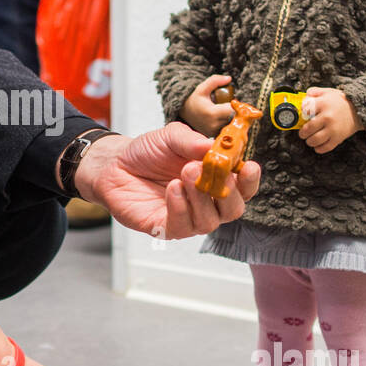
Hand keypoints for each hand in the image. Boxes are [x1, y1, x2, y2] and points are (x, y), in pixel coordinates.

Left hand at [74, 127, 259, 239]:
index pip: (244, 186)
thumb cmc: (148, 152)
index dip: (249, 180)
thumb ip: (192, 141)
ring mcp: (188, 218)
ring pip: (210, 221)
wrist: (115, 164)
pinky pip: (183, 227)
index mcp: (215, 179)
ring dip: (200, 197)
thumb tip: (214, 147)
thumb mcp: (171, 136)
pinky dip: (181, 207)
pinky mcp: (166, 229)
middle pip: (233, 209)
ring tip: (183, 174)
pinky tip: (172, 189)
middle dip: (226, 190)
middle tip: (208, 169)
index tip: (248, 166)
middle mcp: (206, 202)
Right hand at [180, 74, 235, 137]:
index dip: (237, 105)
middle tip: (229, 105)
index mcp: (212, 113)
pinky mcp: (214, 135)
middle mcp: (214, 125)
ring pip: (231, 124)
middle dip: (235, 111)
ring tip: (224, 111)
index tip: (234, 101)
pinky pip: (226, 129)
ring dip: (232, 118)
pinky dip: (227, 123)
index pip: (233, 111)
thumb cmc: (194, 99)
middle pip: (234, 118)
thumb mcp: (202, 88)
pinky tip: (222, 118)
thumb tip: (229, 78)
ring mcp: (214, 132)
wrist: (185, 112)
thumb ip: (215, 81)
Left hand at [298, 87, 362, 152]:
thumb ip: (315, 92)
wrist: (359, 110)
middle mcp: (327, 117)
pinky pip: (326, 147)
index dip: (302, 114)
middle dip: (302, 133)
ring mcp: (333, 129)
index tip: (304, 116)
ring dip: (309, 141)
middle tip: (303, 133)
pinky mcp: (338, 138)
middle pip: (307, 129)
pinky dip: (319, 148)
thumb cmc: (341, 101)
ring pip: (315, 140)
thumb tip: (305, 95)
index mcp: (323, 104)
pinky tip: (317, 146)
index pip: (305, 110)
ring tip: (309, 139)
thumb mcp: (328, 92)